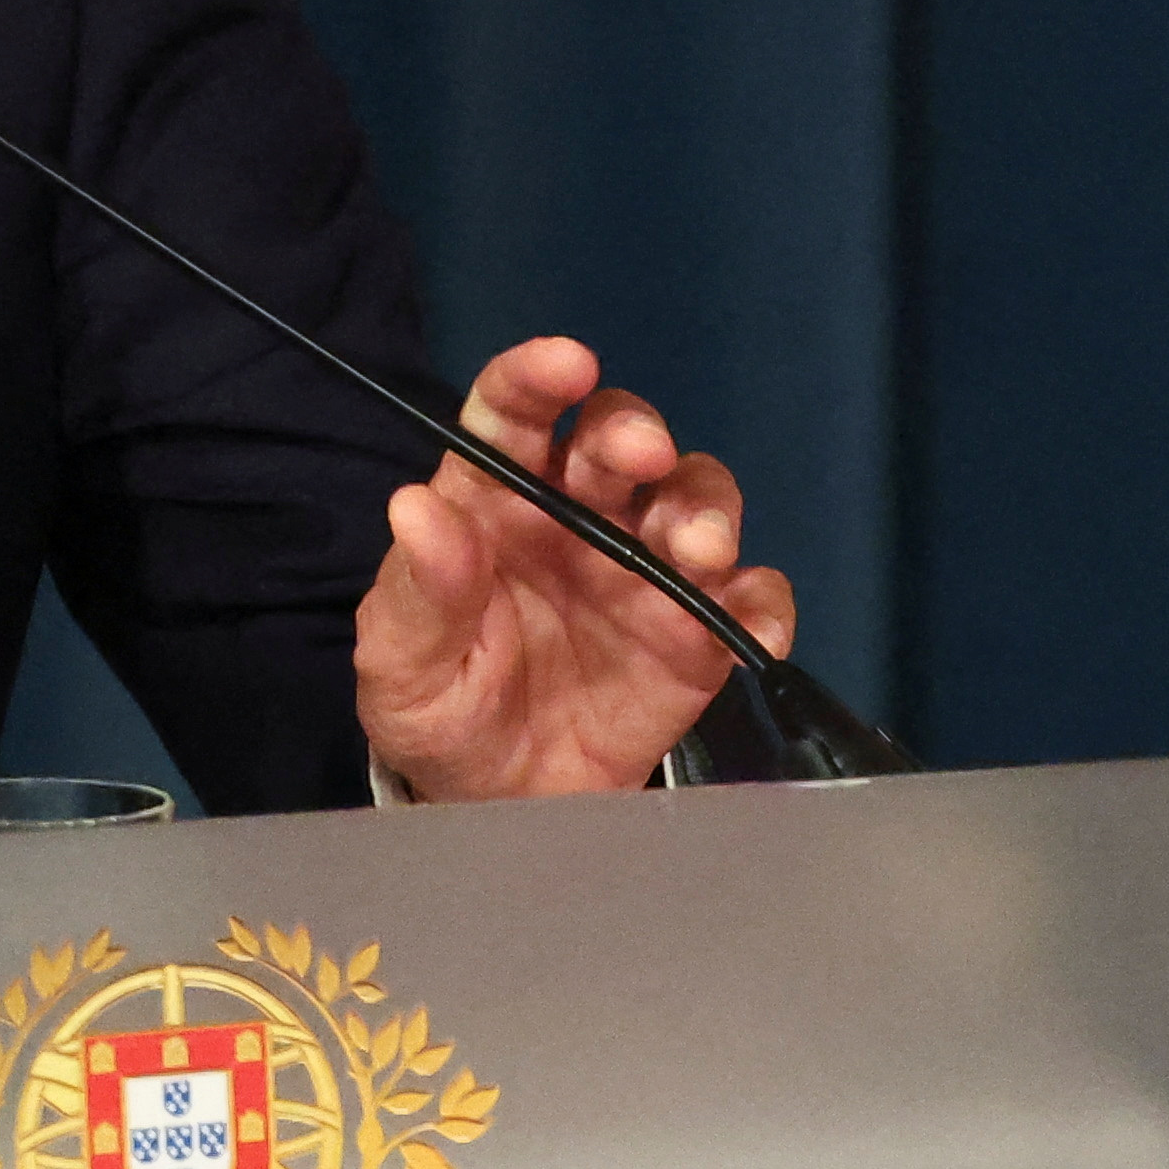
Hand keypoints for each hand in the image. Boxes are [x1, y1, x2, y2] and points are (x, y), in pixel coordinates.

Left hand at [351, 335, 792, 801]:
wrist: (495, 804)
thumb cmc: (439, 708)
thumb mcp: (403, 661)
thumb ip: (424, 589)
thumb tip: (415, 507)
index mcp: (498, 499)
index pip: (517, 414)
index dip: (539, 377)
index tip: (567, 363)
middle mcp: (581, 516)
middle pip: (622, 439)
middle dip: (636, 432)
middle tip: (640, 456)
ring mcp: (646, 571)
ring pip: (697, 499)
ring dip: (705, 509)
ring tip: (698, 552)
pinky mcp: (698, 636)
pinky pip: (749, 599)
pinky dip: (764, 604)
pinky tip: (753, 630)